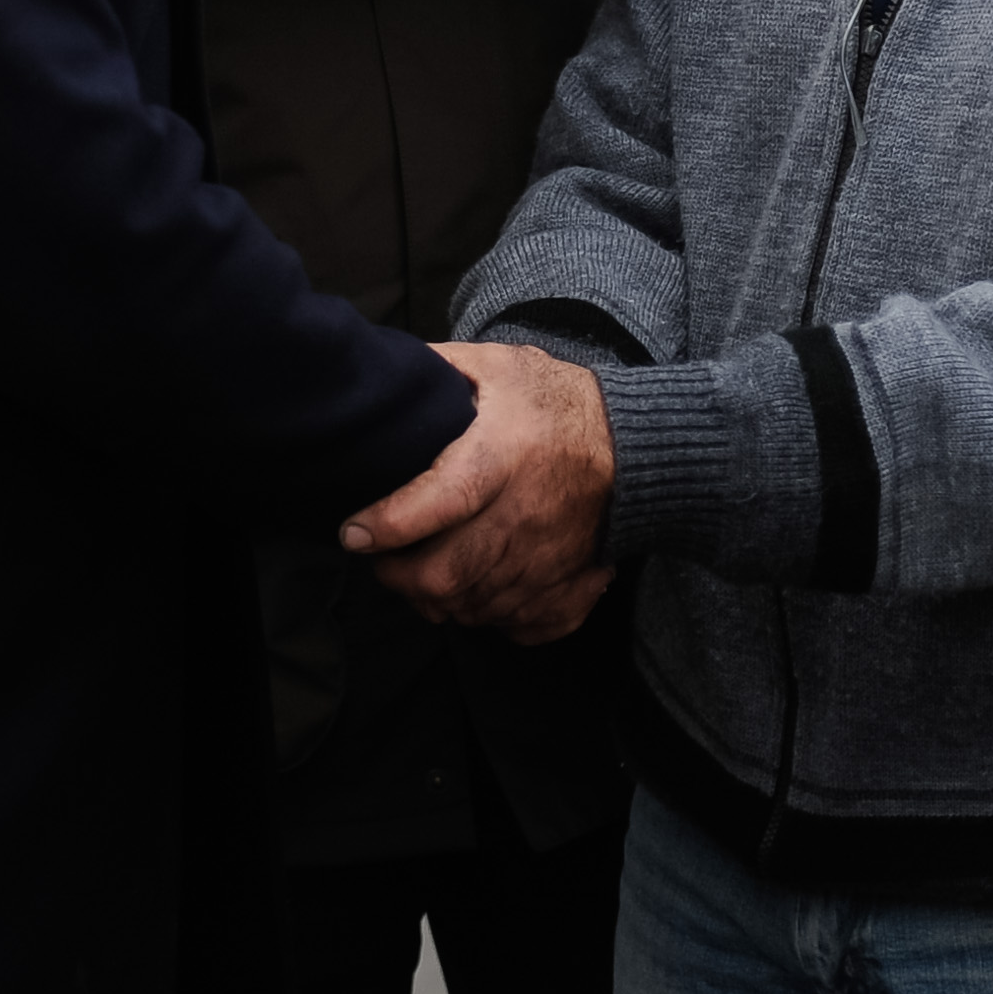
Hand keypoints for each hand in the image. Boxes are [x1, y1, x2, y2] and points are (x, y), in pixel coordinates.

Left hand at [340, 344, 617, 643]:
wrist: (640, 448)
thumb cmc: (561, 404)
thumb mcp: (504, 366)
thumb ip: (444, 367)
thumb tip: (390, 373)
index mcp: (501, 458)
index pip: (437, 502)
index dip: (387, 524)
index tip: (353, 532)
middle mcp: (522, 518)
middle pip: (446, 575)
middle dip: (398, 578)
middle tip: (381, 561)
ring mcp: (547, 562)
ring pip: (472, 607)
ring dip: (436, 600)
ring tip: (421, 574)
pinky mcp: (569, 590)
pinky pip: (516, 627)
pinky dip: (487, 617)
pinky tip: (475, 591)